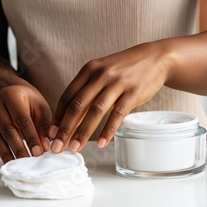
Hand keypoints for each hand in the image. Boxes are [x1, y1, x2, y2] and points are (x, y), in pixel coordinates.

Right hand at [0, 84, 51, 163]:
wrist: (12, 92)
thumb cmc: (29, 101)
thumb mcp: (41, 108)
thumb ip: (43, 126)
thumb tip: (44, 146)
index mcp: (12, 95)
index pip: (21, 120)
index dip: (31, 137)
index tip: (38, 151)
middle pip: (7, 129)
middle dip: (18, 148)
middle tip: (28, 161)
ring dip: (5, 153)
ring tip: (16, 164)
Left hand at [49, 42, 170, 152]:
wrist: (155, 58)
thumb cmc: (125, 68)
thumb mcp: (103, 71)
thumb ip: (88, 89)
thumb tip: (71, 116)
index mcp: (89, 69)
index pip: (68, 96)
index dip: (58, 116)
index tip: (51, 133)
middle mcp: (101, 75)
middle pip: (77, 105)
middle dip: (65, 128)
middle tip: (57, 146)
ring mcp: (117, 83)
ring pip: (95, 111)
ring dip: (83, 132)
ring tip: (75, 148)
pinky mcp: (133, 93)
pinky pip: (118, 114)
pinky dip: (108, 130)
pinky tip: (102, 143)